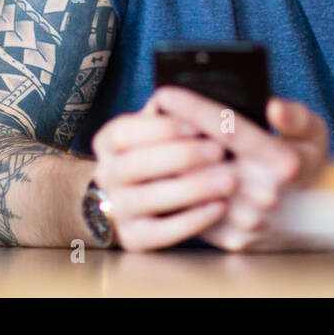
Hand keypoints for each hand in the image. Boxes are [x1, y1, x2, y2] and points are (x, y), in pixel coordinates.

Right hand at [89, 94, 236, 251]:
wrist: (141, 198)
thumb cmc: (162, 151)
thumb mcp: (159, 127)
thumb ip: (166, 113)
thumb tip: (172, 96)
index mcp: (108, 142)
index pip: (126, 131)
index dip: (161, 128)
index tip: (197, 124)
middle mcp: (104, 175)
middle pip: (137, 164)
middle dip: (182, 156)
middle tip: (219, 152)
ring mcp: (115, 209)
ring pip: (148, 199)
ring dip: (191, 188)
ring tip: (228, 180)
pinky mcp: (132, 238)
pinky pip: (160, 233)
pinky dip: (191, 221)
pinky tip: (218, 208)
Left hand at [150, 86, 329, 251]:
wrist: (314, 217)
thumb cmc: (305, 161)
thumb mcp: (314, 131)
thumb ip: (295, 115)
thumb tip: (273, 107)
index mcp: (284, 162)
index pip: (229, 129)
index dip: (194, 108)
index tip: (165, 93)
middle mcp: (266, 194)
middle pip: (202, 160)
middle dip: (171, 136)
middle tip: (151, 116)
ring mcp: (248, 221)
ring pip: (193, 187)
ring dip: (170, 164)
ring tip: (154, 143)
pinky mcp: (234, 240)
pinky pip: (194, 212)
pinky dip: (179, 191)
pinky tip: (168, 173)